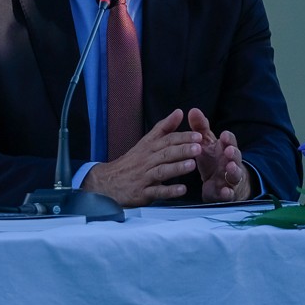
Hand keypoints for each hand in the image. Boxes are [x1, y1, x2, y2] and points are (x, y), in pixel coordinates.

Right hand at [81, 109, 201, 206]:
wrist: (107, 182)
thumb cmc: (131, 162)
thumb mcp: (145, 142)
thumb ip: (163, 128)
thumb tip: (178, 112)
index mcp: (149, 147)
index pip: (167, 139)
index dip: (182, 137)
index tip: (197, 136)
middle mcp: (147, 161)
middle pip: (165, 154)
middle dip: (182, 150)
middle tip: (198, 148)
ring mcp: (144, 177)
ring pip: (161, 171)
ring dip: (177, 168)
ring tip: (191, 165)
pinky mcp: (142, 193)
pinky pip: (156, 191)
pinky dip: (169, 191)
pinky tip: (181, 190)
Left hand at [189, 107, 252, 201]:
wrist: (222, 182)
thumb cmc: (214, 160)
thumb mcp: (206, 144)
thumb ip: (200, 128)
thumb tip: (193, 110)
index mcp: (225, 149)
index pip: (230, 142)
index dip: (228, 139)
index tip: (224, 134)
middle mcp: (231, 163)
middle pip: (236, 157)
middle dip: (234, 153)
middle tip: (229, 150)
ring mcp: (230, 178)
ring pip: (235, 174)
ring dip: (234, 171)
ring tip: (230, 167)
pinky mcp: (227, 193)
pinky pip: (229, 194)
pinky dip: (228, 193)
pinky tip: (225, 192)